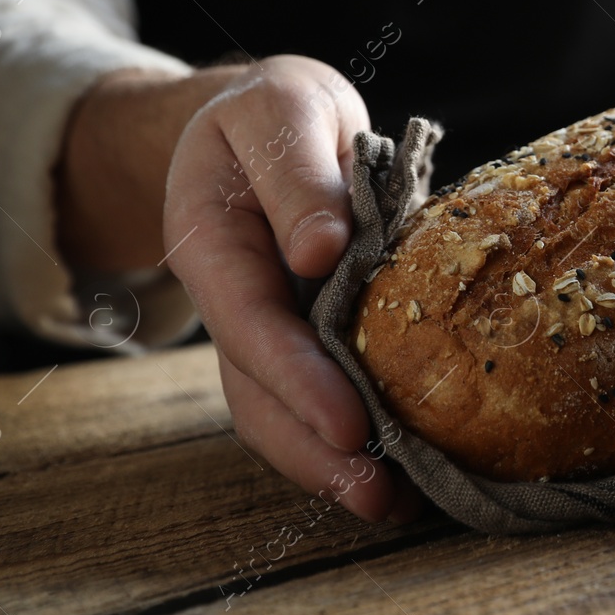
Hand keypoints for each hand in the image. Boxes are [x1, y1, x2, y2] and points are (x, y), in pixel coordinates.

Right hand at [59, 57, 423, 522]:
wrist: (264, 120)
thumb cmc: (273, 110)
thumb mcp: (283, 109)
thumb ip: (298, 174)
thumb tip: (323, 251)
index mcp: (212, 242)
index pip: (250, 325)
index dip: (296, 380)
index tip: (347, 424)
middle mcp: (232, 298)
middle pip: (259, 392)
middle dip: (315, 451)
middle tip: (381, 495)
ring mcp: (264, 325)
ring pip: (281, 410)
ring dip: (331, 465)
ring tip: (396, 504)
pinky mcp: (303, 337)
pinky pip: (316, 394)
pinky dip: (351, 435)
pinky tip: (402, 468)